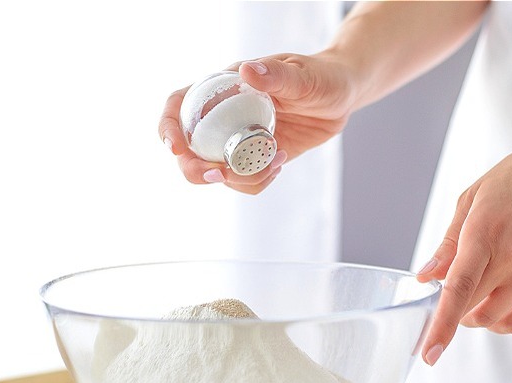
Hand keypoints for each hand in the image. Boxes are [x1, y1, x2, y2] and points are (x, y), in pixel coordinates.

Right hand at [158, 52, 357, 193]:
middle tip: (220, 175)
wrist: (342, 96)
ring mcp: (240, 140)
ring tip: (275, 163)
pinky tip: (279, 164)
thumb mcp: (302, 76)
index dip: (168, 127)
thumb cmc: (321, 76)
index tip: (176, 148)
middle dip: (196, 168)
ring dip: (238, 178)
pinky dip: (257, 181)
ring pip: (217, 171)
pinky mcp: (258, 158)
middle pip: (189, 149)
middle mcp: (225, 116)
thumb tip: (247, 72)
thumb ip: (275, 75)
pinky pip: (244, 180)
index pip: (179, 105)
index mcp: (224, 88)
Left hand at [416, 128, 511, 364]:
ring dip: (473, 316)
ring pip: (493, 318)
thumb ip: (448, 243)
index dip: (442, 324)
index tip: (429, 353)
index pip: (460, 288)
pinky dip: (498, 321)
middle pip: (471, 305)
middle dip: (450, 308)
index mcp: (485, 230)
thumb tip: (427, 278)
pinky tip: (492, 303)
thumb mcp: (472, 197)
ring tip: (471, 294)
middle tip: (446, 293)